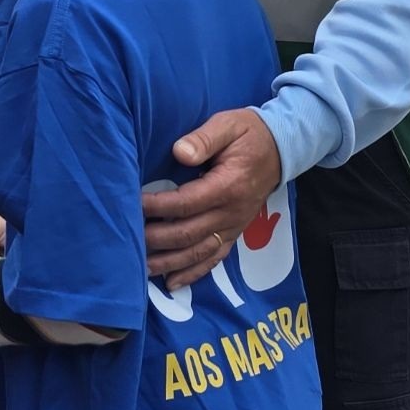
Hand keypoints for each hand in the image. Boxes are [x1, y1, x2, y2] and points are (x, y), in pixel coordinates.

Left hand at [142, 107, 283, 288]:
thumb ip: (203, 139)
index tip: (133, 205)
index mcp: (227, 186)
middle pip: (188, 233)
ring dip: (169, 262)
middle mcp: (231, 213)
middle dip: (156, 238)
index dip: (157, 206)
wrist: (281, 148)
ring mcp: (234, 226)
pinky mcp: (234, 233)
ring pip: (198, 252)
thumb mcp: (227, 125)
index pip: (186, 202)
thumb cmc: (248, 133)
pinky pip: (214, 258)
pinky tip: (171, 284)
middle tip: (128, 238)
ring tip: (141, 268)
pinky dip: (193, 273)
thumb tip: (179, 152)